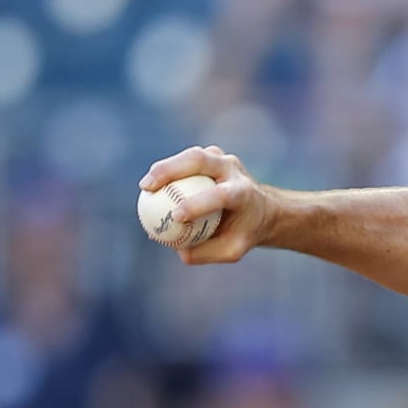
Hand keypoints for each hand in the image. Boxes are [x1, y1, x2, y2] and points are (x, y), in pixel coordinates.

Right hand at [139, 145, 274, 264]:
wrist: (261, 210)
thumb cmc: (244, 232)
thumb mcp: (232, 249)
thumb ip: (206, 252)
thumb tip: (179, 250)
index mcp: (243, 193)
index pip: (219, 194)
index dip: (196, 204)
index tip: (175, 216)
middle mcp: (233, 170)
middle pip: (200, 160)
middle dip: (170, 170)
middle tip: (147, 188)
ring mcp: (223, 160)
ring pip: (192, 155)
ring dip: (165, 167)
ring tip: (145, 186)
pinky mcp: (212, 157)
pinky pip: (186, 160)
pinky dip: (168, 169)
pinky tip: (153, 184)